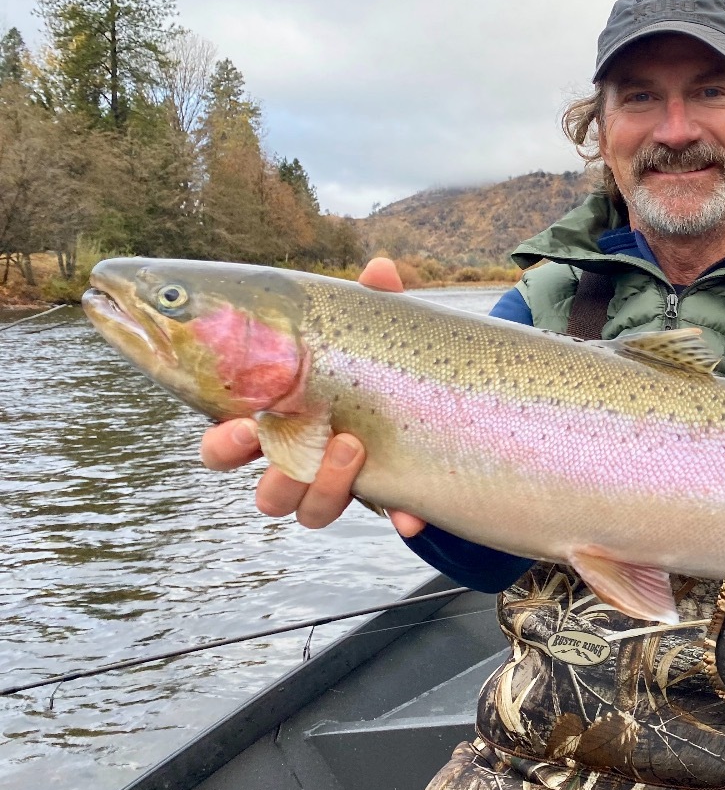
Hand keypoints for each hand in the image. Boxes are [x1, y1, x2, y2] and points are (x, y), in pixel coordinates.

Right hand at [198, 257, 426, 538]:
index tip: (241, 427)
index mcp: (279, 422)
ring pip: (310, 512)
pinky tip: (412, 512)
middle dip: (274, 479)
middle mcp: (301, 463)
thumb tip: (380, 269)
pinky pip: (385, 520)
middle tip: (293, 451)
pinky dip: (399, 515)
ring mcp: (340, 487)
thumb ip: (372, 306)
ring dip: (327, 487)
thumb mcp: (374, 335)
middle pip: (266, 494)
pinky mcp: (385, 502)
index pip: (226, 445)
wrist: (438, 409)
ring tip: (354, 445)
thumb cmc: (377, 366)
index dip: (222, 444)